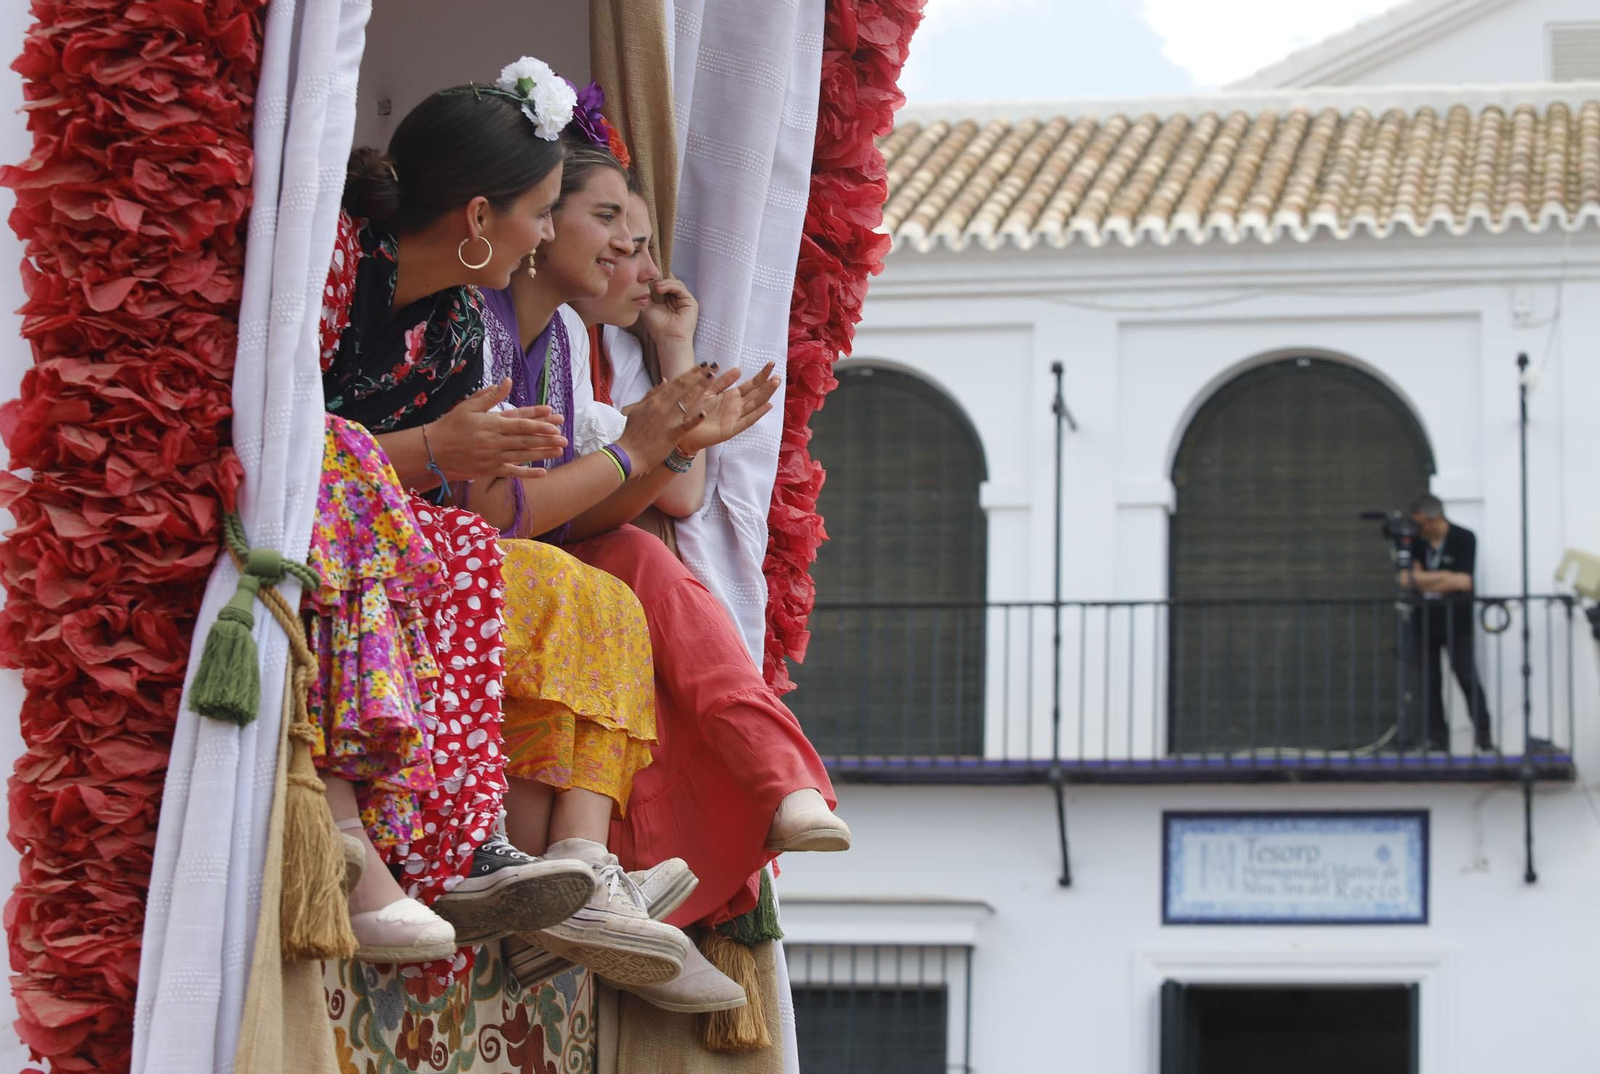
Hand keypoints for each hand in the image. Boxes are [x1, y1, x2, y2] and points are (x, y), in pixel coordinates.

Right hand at [429, 380, 565, 479]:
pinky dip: (527, 473)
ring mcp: (493, 457)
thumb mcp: (469, 406)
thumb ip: (490, 396)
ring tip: (559, 451)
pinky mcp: (489, 470)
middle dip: (546, 439)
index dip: (539, 423)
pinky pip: (511, 472)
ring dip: (542, 454)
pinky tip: (542, 472)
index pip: (520, 423)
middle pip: (526, 440)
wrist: (433, 449)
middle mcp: (495, 441)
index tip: (555, 423)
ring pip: (522, 455)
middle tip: (564, 438)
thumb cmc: (451, 425)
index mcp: (492, 424)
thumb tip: (508, 381)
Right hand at [616, 365, 733, 469]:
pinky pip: (684, 426)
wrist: (627, 453)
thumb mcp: (638, 409)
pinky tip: (704, 414)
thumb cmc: (631, 433)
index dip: (691, 373)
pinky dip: (694, 420)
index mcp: (656, 400)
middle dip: (700, 376)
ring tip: (712, 378)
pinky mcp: (671, 436)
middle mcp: (663, 407)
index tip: (703, 365)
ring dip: (701, 389)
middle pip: (685, 387)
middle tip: (713, 366)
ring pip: (687, 401)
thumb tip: (664, 381)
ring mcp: (668, 420)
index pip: (677, 382)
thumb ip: (651, 394)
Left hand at [638, 278, 698, 345]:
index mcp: (666, 300)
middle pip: (669, 281)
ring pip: (675, 283)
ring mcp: (684, 300)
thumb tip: (643, 282)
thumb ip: (646, 294)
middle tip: (650, 278)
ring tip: (656, 288)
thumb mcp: (646, 307)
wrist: (668, 338)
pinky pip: (680, 287)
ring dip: (664, 282)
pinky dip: (670, 285)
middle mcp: (676, 299)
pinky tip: (660, 289)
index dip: (655, 279)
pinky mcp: (690, 302)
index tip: (645, 276)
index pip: (663, 284)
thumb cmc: (657, 326)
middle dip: (660, 278)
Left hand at [677, 362, 778, 452]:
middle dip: (767, 384)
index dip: (762, 375)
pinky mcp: (731, 429)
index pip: (751, 384)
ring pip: (755, 405)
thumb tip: (739, 369)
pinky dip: (757, 414)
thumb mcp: (708, 390)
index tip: (771, 364)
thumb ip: (723, 381)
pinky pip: (747, 420)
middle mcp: (737, 406)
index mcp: (732, 396)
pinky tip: (767, 406)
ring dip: (766, 395)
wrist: (683, 429)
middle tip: (778, 375)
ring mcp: (735, 417)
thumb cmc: (694, 410)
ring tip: (775, 384)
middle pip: (756, 394)